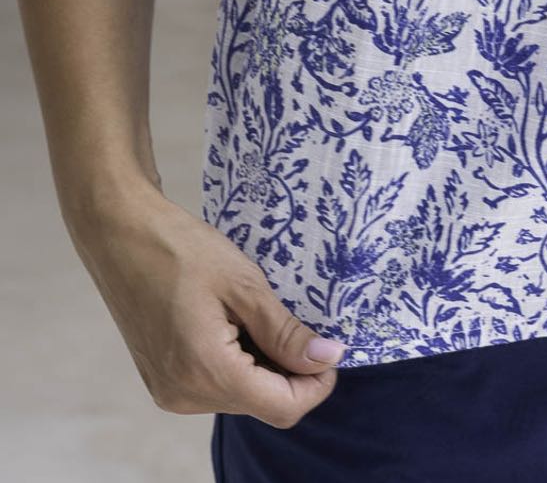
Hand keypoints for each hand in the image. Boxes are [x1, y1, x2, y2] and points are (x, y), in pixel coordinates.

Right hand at [66, 181, 345, 426]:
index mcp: (206, 371)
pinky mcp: (163, 380)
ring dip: (265, 366)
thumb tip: (327, 359)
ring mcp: (170, 391)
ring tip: (262, 315)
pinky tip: (238, 323)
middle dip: (292, 371)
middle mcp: (185, 394)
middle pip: (262, 404)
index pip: (282, 407)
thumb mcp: (244, 284)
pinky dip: (239, 363)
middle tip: (301, 321)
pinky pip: (216, 386)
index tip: (331, 347)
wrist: (120, 235)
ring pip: (240, 396)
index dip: (316, 384)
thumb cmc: (181, 248)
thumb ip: (285, 331)